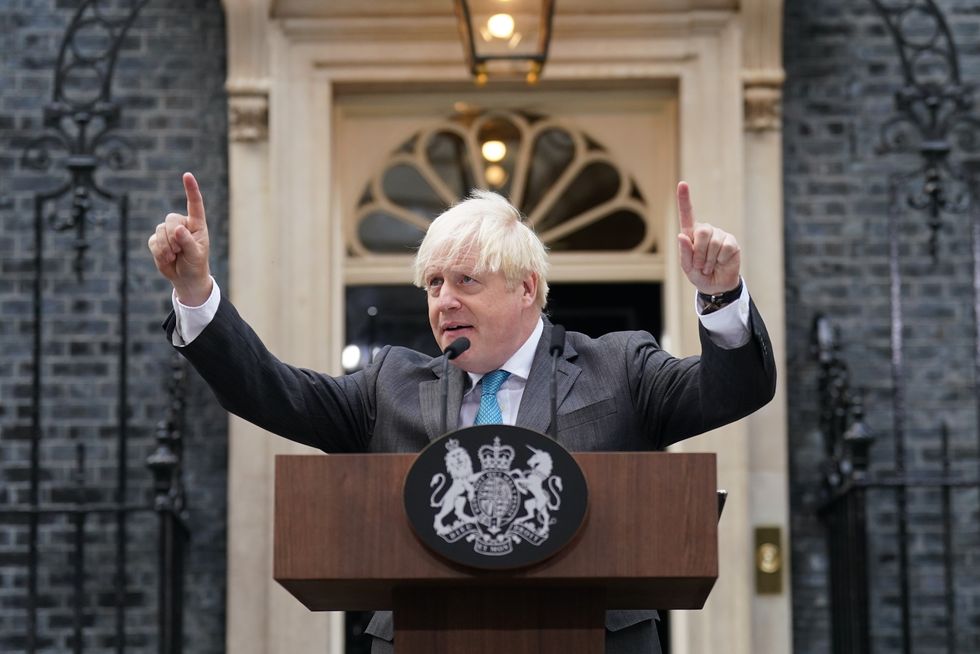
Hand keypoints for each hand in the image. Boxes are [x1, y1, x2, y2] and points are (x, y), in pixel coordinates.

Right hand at [148, 172, 211, 305]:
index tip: (187, 175)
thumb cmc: (196, 264)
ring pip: (159, 230)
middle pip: (170, 219)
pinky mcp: (157, 240)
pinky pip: (153, 241)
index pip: (194, 204)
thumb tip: (177, 229)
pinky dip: (159, 252)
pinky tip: (167, 259)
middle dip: (172, 236)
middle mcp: (182, 224)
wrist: (186, 277)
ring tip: (175, 256)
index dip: (191, 189)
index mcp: (197, 225)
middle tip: (178, 251)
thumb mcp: (196, 255)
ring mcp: (168, 231)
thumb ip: (188, 242)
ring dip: (166, 247)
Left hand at [675, 181, 740, 294]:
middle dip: (699, 253)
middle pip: (702, 232)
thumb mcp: (687, 267)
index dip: (684, 199)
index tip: (682, 184)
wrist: (717, 286)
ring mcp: (720, 235)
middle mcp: (706, 231)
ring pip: (714, 242)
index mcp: (691, 234)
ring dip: (709, 260)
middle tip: (700, 266)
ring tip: (709, 267)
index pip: (687, 214)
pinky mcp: (732, 242)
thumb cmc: (699, 274)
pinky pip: (725, 248)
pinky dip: (720, 260)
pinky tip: (721, 263)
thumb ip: (684, 253)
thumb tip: (682, 236)